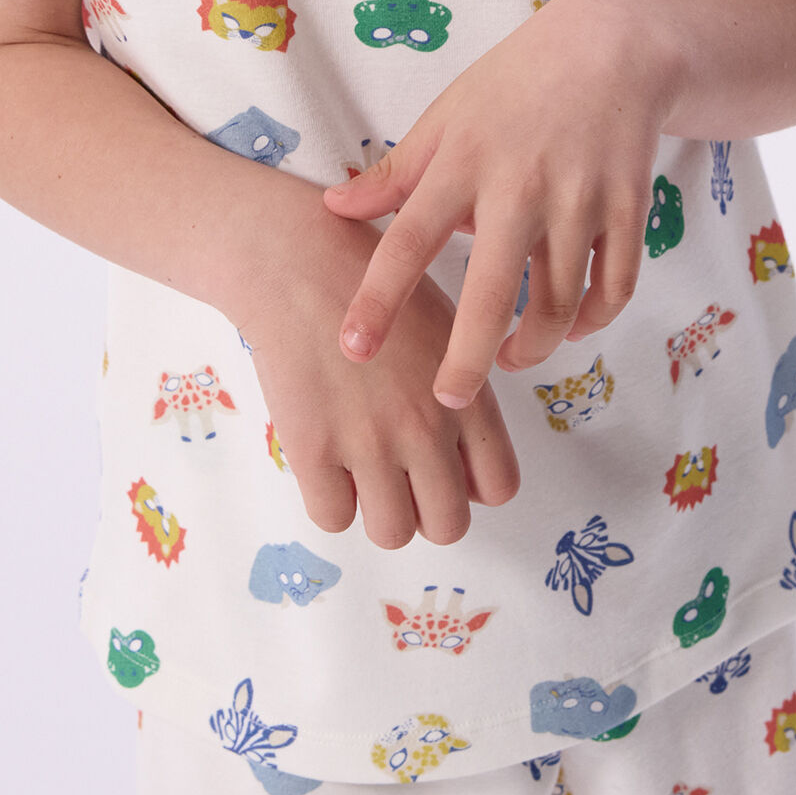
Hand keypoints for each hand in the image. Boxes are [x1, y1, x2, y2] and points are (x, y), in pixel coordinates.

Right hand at [234, 198, 519, 548]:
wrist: (296, 262)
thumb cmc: (370, 282)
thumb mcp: (444, 322)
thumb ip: (461, 385)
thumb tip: (464, 448)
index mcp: (466, 394)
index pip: (499, 486)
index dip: (472, 484)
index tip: (446, 465)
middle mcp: (426, 426)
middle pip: (449, 524)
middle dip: (427, 507)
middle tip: (401, 474)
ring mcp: (370, 443)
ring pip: (393, 533)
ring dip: (379, 510)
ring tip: (362, 469)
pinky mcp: (314, 451)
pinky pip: (333, 519)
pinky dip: (331, 500)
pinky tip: (326, 459)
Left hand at [321, 0, 679, 408]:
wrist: (611, 47)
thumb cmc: (515, 83)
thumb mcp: (446, 115)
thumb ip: (395, 171)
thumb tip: (333, 207)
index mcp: (463, 161)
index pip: (408, 240)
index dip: (378, 300)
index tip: (352, 349)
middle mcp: (519, 184)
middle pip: (490, 293)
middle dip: (466, 360)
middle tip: (447, 402)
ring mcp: (578, 198)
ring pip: (558, 302)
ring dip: (532, 347)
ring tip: (509, 360)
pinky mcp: (628, 208)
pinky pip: (613, 288)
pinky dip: (591, 321)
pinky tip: (569, 328)